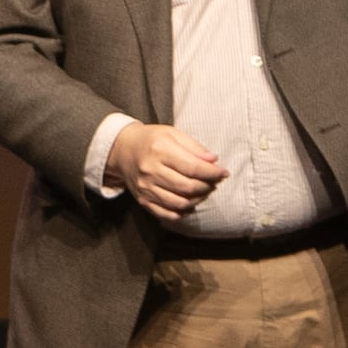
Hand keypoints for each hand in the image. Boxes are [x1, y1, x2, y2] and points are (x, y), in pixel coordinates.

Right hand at [108, 122, 228, 220]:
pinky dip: (182, 212)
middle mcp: (150, 170)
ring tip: (204, 191)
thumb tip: (214, 160)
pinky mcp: (143, 200)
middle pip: (187, 187)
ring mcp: (145, 188)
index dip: (212, 173)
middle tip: (214, 182)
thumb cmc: (152, 140)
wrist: (123, 150)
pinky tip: (189, 203)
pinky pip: (166, 214)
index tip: (224, 173)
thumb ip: (194, 147)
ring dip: (197, 200)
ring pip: (179, 203)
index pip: (192, 167)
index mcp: (159, 150)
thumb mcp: (172, 133)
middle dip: (207, 186)